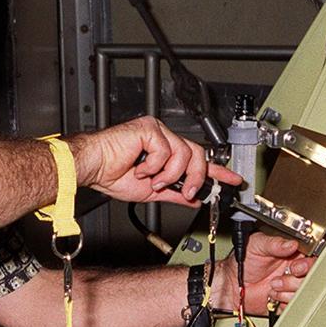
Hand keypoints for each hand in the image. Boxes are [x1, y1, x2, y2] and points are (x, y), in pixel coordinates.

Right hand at [69, 116, 240, 205]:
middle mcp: (163, 139)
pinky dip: (155, 166)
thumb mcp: (150, 191)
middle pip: (197, 154)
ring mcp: (157, 131)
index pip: (197, 158)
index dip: (216, 170)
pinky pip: (167, 151)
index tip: (232, 180)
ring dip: (170, 174)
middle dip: (195, 176)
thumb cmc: (111, 173)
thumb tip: (194, 198)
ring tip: (152, 180)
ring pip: (184, 154)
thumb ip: (174, 192)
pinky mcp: (149, 129)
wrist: (93, 168)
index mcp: (165, 152)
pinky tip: (140, 168)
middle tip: (187, 190)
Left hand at [212, 233, 311, 313]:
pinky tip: (272, 296)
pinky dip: (283, 302)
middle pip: (311, 278)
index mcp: (291, 254)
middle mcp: (294, 271)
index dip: (308, 264)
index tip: (296, 267)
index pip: (312, 258)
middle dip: (295, 280)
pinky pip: (294, 305)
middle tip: (281, 278)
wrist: (232, 284)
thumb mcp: (257, 245)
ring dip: (287, 291)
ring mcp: (291, 286)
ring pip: (303, 293)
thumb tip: (291, 243)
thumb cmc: (242, 262)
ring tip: (272, 286)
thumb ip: (274, 243)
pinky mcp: (286, 301)